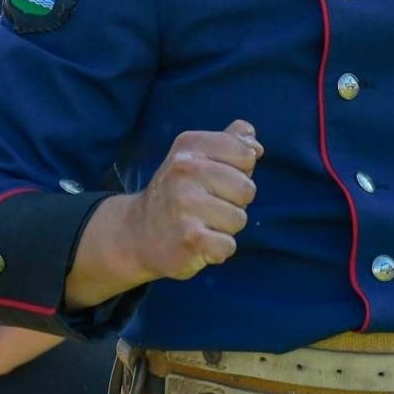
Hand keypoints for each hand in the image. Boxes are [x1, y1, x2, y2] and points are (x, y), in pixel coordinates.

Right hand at [122, 120, 260, 281]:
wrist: (137, 232)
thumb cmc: (180, 193)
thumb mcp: (197, 158)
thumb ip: (230, 142)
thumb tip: (255, 144)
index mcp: (189, 146)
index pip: (245, 154)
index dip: (240, 171)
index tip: (215, 179)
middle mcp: (184, 170)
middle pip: (247, 188)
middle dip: (234, 203)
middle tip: (206, 206)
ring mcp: (185, 204)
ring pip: (239, 218)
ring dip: (225, 228)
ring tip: (200, 224)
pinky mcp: (190, 238)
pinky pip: (228, 245)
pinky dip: (218, 250)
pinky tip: (198, 244)